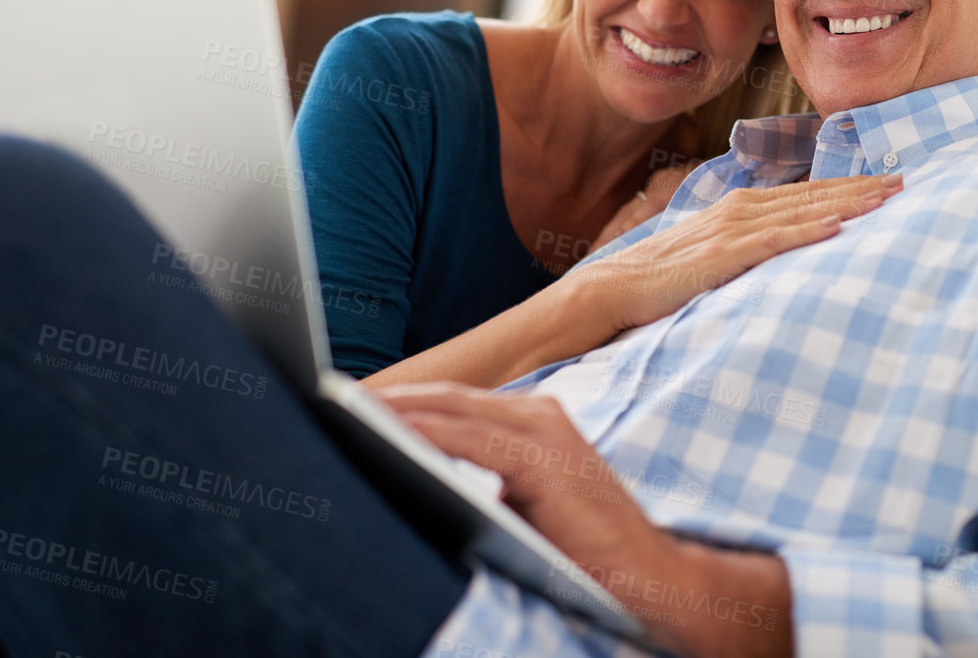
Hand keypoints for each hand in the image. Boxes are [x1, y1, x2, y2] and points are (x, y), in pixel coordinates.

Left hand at [381, 382, 791, 657]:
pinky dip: (422, 431)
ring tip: (340, 408)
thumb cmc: (583, 554)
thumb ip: (482, 482)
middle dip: (387, 396)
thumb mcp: (523, 507)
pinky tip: (382, 432)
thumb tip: (413, 475)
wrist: (651, 583)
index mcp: (536, 424)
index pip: (455, 403)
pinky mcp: (544, 460)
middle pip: (447, 396)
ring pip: (451, 408)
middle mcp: (542, 415)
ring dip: (394, 407)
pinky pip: (467, 437)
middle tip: (325, 395)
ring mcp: (545, 432)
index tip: (346, 400)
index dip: (401, 399)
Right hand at [572, 172, 902, 332]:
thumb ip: (748, 246)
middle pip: (812, 194)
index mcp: (741, 206)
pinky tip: (836, 225)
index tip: (885, 181)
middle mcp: (741, 208)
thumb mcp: (714, 252)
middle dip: (859, 187)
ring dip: (845, 202)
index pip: (805, 192)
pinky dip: (806, 230)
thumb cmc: (663, 274)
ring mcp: (732, 229)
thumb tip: (783, 249)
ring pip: (800, 210)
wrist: (614, 286)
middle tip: (904, 181)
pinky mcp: (722, 254)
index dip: (847, 185)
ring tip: (884, 198)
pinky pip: (773, 240)